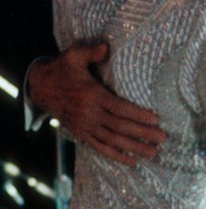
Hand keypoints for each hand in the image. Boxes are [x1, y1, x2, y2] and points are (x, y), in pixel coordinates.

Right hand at [28, 43, 165, 165]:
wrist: (40, 87)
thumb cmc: (62, 68)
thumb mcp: (74, 55)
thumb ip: (91, 52)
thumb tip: (106, 47)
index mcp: (92, 95)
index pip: (119, 108)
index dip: (138, 115)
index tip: (155, 119)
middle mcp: (89, 113)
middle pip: (120, 126)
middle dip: (143, 133)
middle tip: (162, 138)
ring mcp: (85, 126)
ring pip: (112, 140)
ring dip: (134, 147)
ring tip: (152, 153)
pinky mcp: (81, 133)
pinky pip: (100, 147)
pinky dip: (116, 155)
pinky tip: (131, 161)